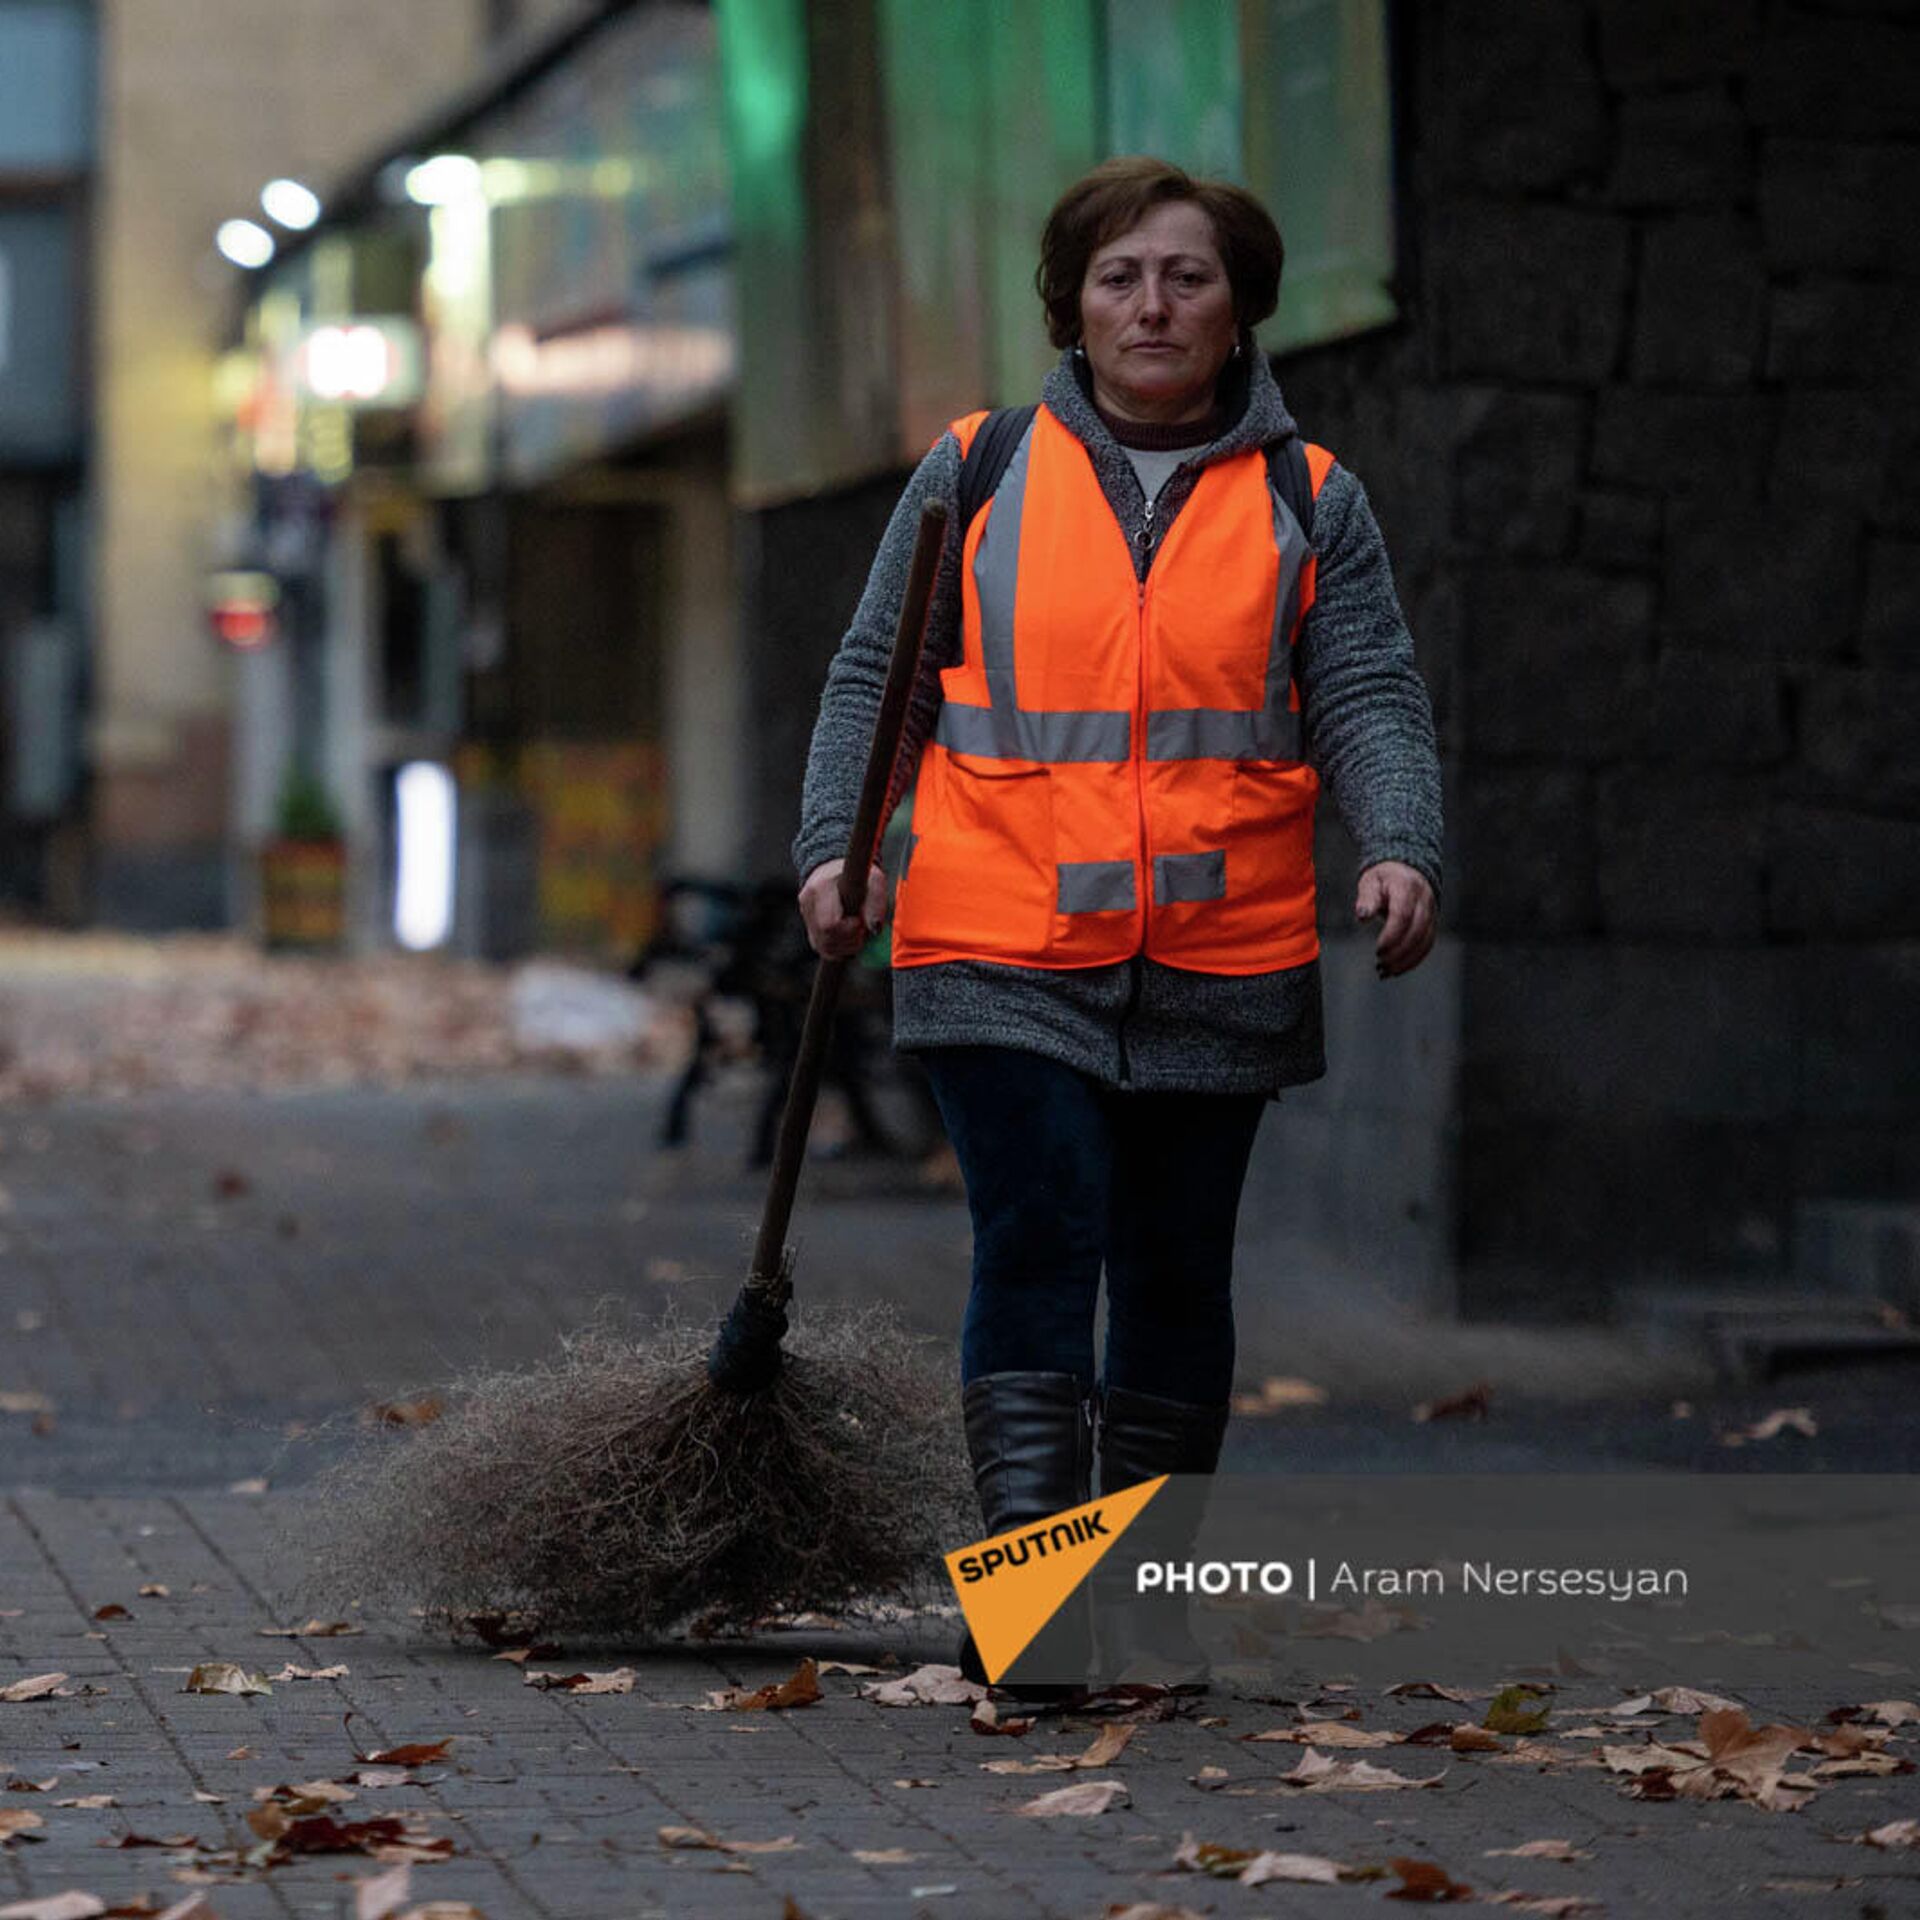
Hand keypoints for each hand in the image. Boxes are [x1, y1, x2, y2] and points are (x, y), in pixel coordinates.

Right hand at [798, 859, 889, 959]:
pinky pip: (822, 948)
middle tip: (861, 929)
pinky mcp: (809, 927)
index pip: (829, 923)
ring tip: (857, 932)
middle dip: (849, 940)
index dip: (849, 929)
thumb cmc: (859, 875)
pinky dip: (839, 949)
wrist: (837, 871)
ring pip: (823, 946)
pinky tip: (849, 937)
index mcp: (821, 887)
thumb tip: (875, 928)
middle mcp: (807, 902)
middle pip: (826, 938)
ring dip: (846, 946)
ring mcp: (806, 916)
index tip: (860, 921)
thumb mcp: (874, 881)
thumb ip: (876, 903)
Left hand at [1355, 861, 1435, 977]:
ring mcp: (1431, 913)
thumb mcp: (1371, 881)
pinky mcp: (1432, 924)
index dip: (1392, 935)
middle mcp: (1424, 901)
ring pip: (1425, 942)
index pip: (1403, 915)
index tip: (1378, 949)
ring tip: (1385, 972)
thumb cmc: (1384, 878)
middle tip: (1380, 964)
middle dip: (1399, 952)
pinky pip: (1426, 945)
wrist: (1406, 871)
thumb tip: (1362, 916)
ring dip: (1406, 960)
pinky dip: (1412, 960)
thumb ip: (1367, 899)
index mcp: (1407, 888)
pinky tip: (1396, 970)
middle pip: (1417, 931)